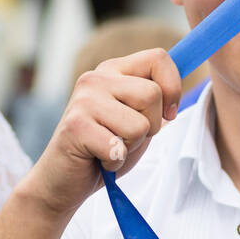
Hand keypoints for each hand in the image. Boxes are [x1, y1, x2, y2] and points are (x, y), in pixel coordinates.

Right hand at [20, 48, 181, 218]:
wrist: (63, 180)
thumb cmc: (104, 149)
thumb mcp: (136, 120)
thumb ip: (154, 102)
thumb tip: (176, 93)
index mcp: (112, 70)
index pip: (159, 58)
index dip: (173, 87)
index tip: (167, 114)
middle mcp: (96, 78)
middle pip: (153, 94)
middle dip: (151, 126)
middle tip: (125, 138)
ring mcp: (83, 100)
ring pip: (141, 124)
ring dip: (132, 146)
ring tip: (110, 147)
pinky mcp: (75, 126)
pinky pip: (119, 147)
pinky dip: (115, 162)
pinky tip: (98, 159)